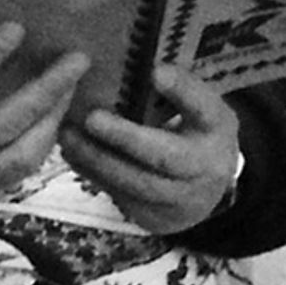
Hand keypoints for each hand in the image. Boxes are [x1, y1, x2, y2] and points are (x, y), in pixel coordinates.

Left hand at [59, 65, 244, 234]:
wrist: (205, 191)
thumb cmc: (196, 134)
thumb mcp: (200, 107)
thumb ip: (180, 89)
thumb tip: (146, 67)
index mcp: (217, 130)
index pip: (205, 109)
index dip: (183, 91)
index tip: (156, 71)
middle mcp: (204, 169)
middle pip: (163, 156)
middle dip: (124, 138)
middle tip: (91, 118)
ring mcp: (179, 199)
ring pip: (135, 183)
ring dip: (97, 159)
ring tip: (68, 135)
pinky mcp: (153, 217)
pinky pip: (120, 196)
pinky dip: (92, 174)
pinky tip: (72, 153)